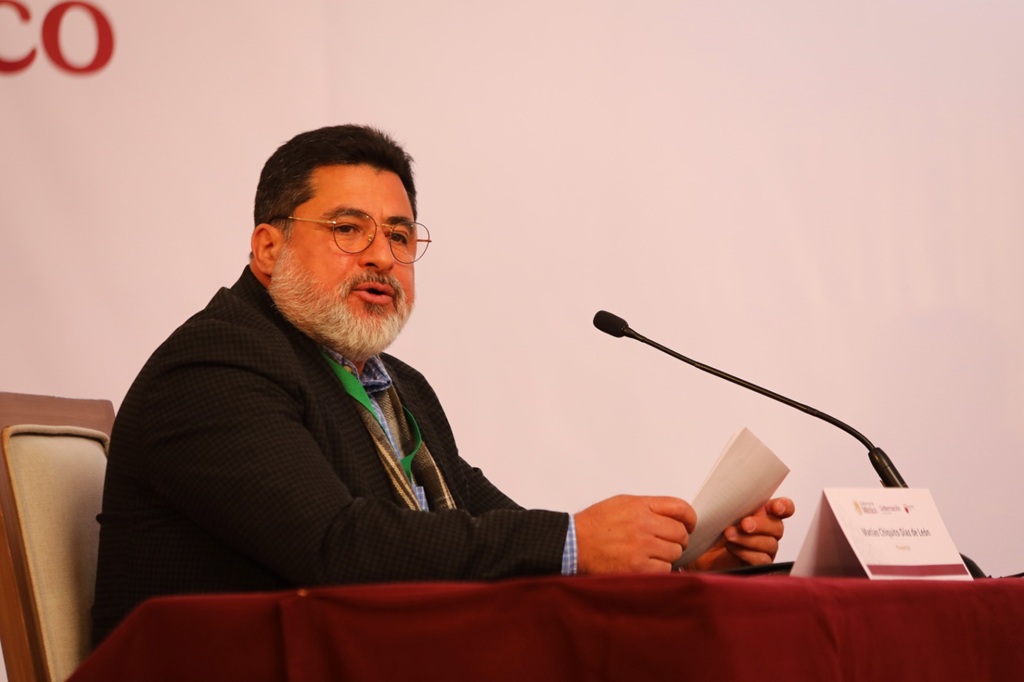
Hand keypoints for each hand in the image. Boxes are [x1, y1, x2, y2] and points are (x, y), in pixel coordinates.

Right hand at [574, 495, 695, 574]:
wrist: (574, 543)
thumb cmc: (595, 524)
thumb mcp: (622, 503)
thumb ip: (648, 507)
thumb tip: (672, 515)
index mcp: (641, 506)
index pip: (680, 508)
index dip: (690, 518)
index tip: (690, 525)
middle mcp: (644, 524)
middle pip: (681, 533)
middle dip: (677, 540)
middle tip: (666, 543)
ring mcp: (643, 547)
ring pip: (675, 553)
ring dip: (667, 555)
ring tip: (651, 554)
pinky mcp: (639, 568)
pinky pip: (665, 569)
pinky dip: (659, 569)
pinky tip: (646, 565)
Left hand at [685, 497, 794, 571]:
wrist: (697, 556)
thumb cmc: (710, 531)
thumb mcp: (716, 512)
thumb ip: (726, 503)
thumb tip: (725, 496)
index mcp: (761, 513)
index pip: (783, 508)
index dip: (784, 506)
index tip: (776, 507)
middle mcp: (766, 531)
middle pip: (777, 526)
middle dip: (762, 524)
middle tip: (744, 523)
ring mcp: (763, 550)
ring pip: (770, 544)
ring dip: (748, 539)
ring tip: (728, 535)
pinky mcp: (756, 566)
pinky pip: (761, 560)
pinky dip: (746, 553)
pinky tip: (731, 548)